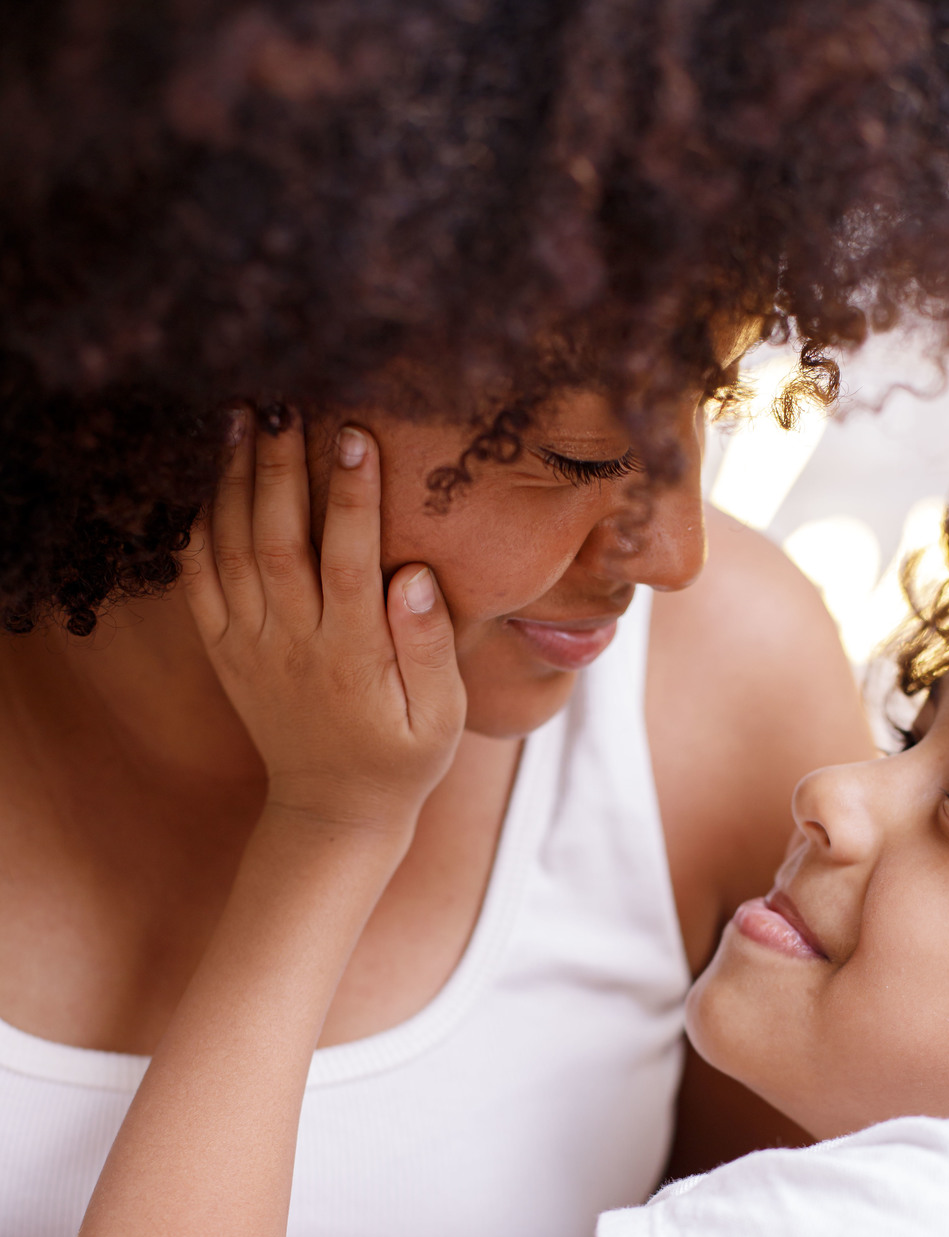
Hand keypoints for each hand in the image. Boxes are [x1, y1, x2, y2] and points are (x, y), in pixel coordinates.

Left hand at [182, 408, 464, 834]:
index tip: (354, 434)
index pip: (346, 560)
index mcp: (352, 655)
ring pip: (231, 551)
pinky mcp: (224, 651)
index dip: (350, 495)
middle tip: (282, 401)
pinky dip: (197, 528)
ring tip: (238, 418)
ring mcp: (250, 646)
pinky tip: (207, 480)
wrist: (332, 813)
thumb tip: (411, 574)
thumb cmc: (402, 758)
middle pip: (276, 540)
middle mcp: (293, 644)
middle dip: (278, 466)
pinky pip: (199, 581)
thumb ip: (430, 647)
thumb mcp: (441, 717)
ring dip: (232, 481)